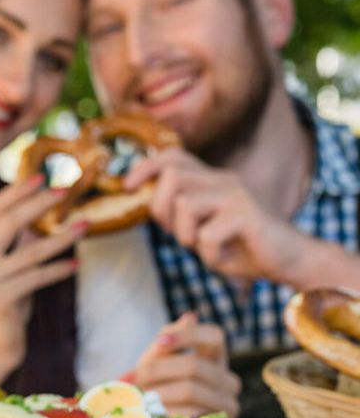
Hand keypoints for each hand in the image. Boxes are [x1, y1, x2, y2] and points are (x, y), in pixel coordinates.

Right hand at [0, 175, 82, 378]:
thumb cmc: (2, 307)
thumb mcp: (4, 270)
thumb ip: (14, 245)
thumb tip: (40, 216)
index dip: (15, 192)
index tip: (40, 177)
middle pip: (7, 221)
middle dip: (38, 203)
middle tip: (64, 191)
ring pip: (30, 249)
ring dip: (61, 237)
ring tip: (84, 226)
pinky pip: (38, 276)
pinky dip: (59, 269)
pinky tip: (75, 264)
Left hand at [123, 312, 240, 417]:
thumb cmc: (156, 388)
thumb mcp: (156, 363)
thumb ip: (167, 343)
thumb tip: (191, 316)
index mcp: (214, 358)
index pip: (215, 336)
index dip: (189, 336)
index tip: (160, 341)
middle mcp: (227, 380)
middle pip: (194, 365)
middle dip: (157, 370)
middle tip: (131, 378)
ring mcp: (228, 405)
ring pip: (191, 390)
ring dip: (158, 392)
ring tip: (137, 397)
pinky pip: (190, 415)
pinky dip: (166, 412)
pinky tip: (150, 414)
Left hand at [124, 147, 310, 283]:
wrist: (291, 261)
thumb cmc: (242, 248)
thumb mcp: (202, 230)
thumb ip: (178, 215)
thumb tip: (143, 202)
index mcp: (212, 181)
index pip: (173, 156)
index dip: (145, 167)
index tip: (127, 186)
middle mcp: (224, 180)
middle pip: (171, 176)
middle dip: (160, 210)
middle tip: (178, 235)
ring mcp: (236, 194)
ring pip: (184, 205)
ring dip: (186, 236)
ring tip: (205, 248)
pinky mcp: (247, 214)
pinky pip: (206, 234)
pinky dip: (209, 254)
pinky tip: (224, 258)